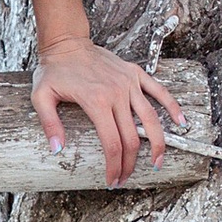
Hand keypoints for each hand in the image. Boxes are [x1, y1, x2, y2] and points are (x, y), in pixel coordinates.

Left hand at [29, 26, 184, 180]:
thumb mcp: (41, 96)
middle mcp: (117, 93)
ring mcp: (129, 82)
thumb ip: (49, 124)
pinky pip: (159, 91)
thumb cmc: (54, 70)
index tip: (112, 179)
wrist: (67, 42)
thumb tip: (57, 149)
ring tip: (157, 161)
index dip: (115, 165)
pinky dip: (172, 107)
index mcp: (96, 101)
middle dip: (131, 163)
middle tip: (126, 177)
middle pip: (132, 137)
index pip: (112, 143)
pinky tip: (180, 122)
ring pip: (151, 119)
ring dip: (157, 144)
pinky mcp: (135, 73)